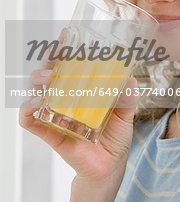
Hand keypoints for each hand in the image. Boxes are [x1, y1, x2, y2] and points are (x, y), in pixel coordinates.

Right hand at [19, 31, 137, 183]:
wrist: (109, 166)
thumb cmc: (115, 136)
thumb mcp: (125, 114)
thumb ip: (127, 98)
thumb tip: (129, 80)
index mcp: (81, 89)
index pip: (69, 65)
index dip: (65, 49)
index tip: (67, 35)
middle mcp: (64, 97)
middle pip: (48, 73)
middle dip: (48, 61)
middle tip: (56, 55)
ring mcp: (54, 114)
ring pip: (35, 91)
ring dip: (37, 81)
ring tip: (48, 79)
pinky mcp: (48, 132)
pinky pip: (29, 120)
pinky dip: (28, 111)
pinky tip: (35, 105)